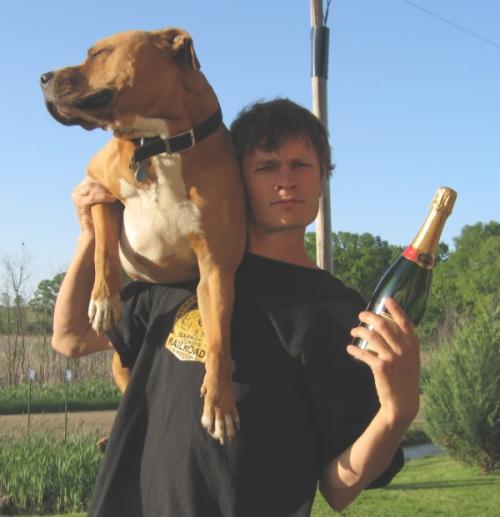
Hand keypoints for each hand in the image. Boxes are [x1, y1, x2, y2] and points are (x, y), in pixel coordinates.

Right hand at [72, 178, 116, 233]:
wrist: (96, 234)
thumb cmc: (105, 217)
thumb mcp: (109, 200)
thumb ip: (111, 189)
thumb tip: (126, 179)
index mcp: (83, 187)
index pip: (95, 175)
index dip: (107, 175)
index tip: (121, 176)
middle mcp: (78, 190)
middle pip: (94, 179)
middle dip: (108, 181)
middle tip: (121, 183)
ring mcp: (76, 196)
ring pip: (93, 186)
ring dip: (107, 188)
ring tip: (119, 191)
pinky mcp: (79, 204)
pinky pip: (93, 197)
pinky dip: (104, 197)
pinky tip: (113, 199)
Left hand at [347, 298, 419, 424]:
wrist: (403, 401)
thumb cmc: (405, 377)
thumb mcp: (410, 358)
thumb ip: (402, 343)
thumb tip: (386, 327)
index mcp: (413, 345)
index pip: (405, 322)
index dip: (395, 309)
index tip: (386, 300)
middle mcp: (403, 349)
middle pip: (384, 325)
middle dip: (370, 317)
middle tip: (361, 315)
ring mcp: (392, 358)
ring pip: (371, 336)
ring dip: (359, 331)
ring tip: (353, 331)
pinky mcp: (381, 367)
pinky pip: (364, 353)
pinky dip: (354, 350)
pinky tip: (350, 349)